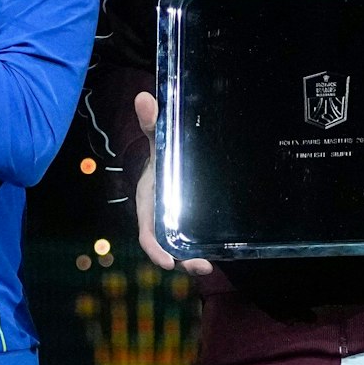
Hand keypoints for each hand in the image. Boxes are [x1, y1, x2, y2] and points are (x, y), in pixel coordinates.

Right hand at [133, 91, 214, 275]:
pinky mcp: (191, 220)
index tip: (166, 262)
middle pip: (167, 244)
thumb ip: (152, 123)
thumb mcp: (157, 139)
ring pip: (182, 245)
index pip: (147, 230)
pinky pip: (194, 237)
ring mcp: (176, 220)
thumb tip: (144, 97)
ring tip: (209, 266)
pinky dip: (203, 247)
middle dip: (181, 259)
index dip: (154, 248)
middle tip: (201, 267)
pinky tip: (220, 253)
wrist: (174, 153)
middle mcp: (161, 215)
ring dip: (193, 258)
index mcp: (149, 200)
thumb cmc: (162, 149)